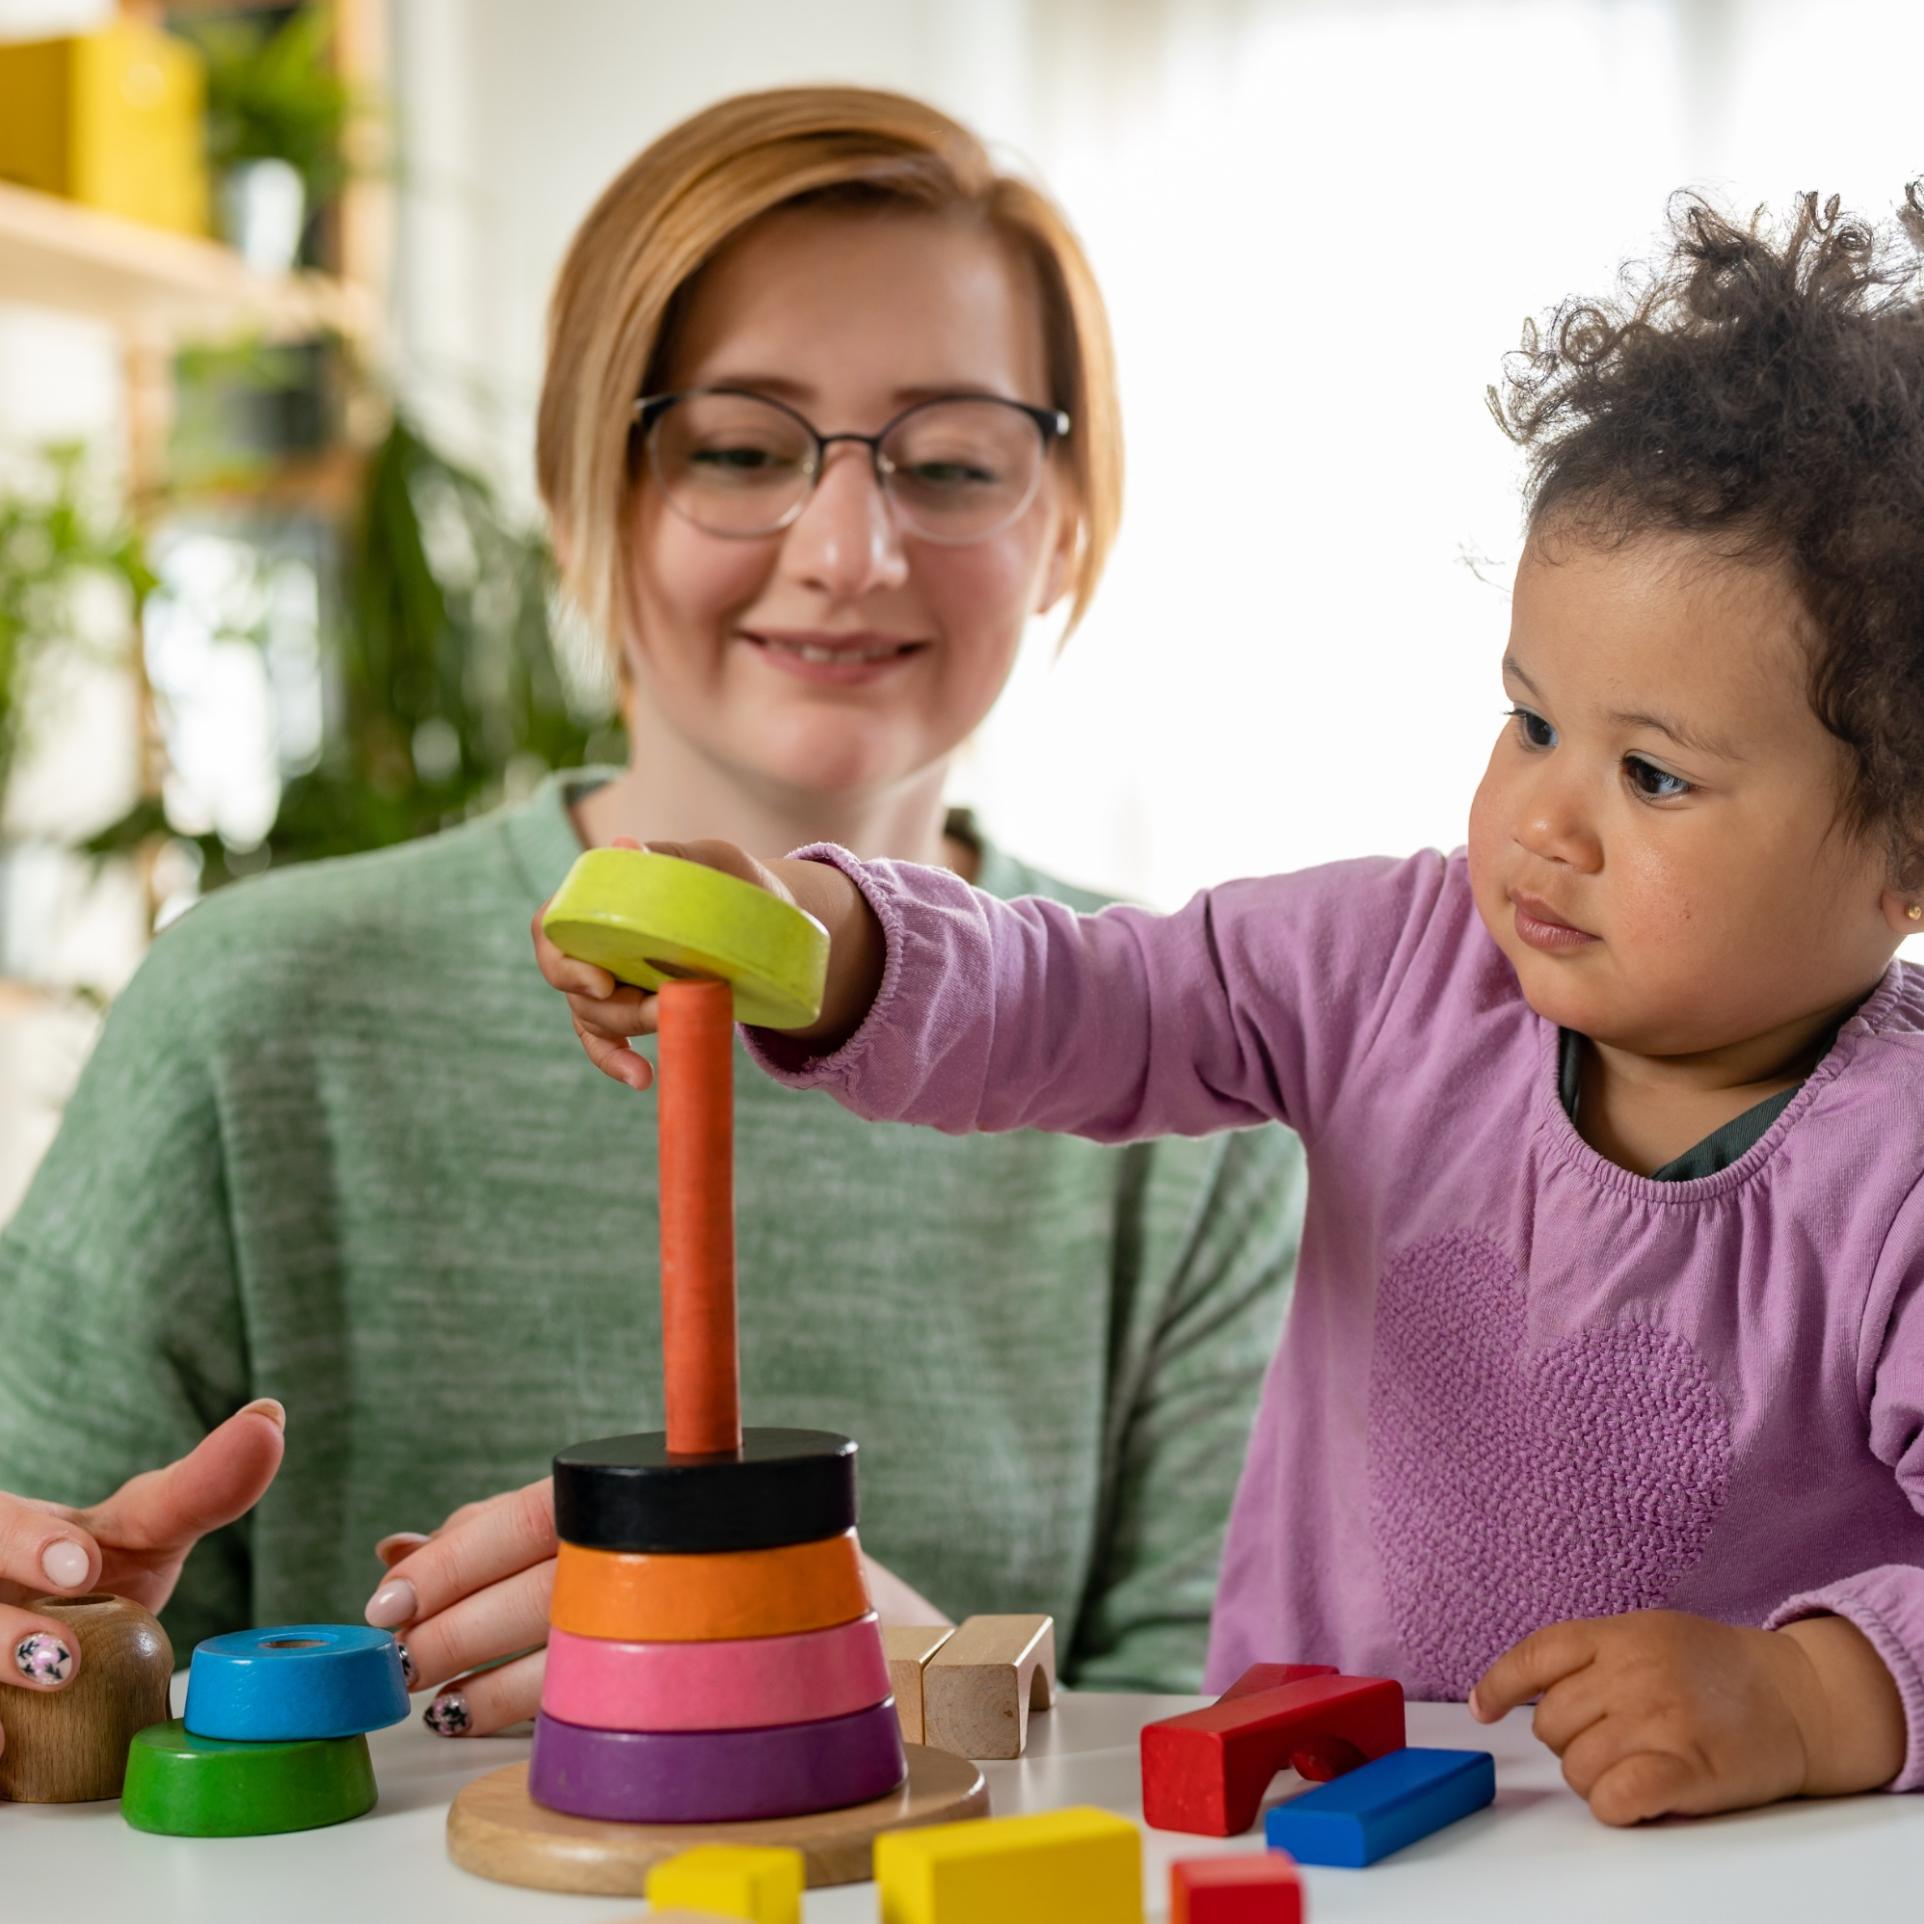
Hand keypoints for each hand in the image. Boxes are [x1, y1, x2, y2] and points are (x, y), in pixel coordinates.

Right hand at [0, 1399, 286, 1760]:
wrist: (52, 1639)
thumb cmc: (95, 1574)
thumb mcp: (146, 1527)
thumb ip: (202, 1484)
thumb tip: (271, 1415)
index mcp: (10, 1530)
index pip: (1, 1519)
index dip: (32, 1540)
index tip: (83, 1564)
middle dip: (9, 1612)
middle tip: (69, 1636)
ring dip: (0, 1664)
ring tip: (56, 1681)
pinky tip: (8, 1747)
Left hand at [367, 1479, 950, 1736]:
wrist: (846, 1609)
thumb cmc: (696, 1556)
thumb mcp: (598, 1519)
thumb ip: (497, 1531)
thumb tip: (396, 1547)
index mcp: (641, 1485)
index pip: (530, 1512)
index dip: (454, 1557)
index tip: (389, 1595)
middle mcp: (672, 1538)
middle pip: (536, 1589)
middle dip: (452, 1631)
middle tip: (398, 1660)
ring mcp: (700, 1605)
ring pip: (568, 1656)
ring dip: (487, 1690)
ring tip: (441, 1707)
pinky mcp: (721, 1670)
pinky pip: (610, 1702)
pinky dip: (540, 1720)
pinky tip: (496, 1726)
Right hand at [531, 835, 883, 1090]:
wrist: (769, 923)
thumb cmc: (734, 883)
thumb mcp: (712, 864)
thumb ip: (670, 859)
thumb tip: (623, 845)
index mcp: (601, 898)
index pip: (552, 925)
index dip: (562, 959)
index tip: (602, 982)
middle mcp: (594, 940)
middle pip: (571, 981)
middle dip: (615, 1006)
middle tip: (662, 1010)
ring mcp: (607, 979)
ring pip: (592, 1015)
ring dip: (629, 1030)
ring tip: (673, 1029)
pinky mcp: (628, 1012)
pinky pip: (606, 1043)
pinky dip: (617, 1062)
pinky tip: (641, 1077)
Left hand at [1470, 1607, 1906, 1824]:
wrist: (1799, 1697)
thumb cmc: (1718, 1669)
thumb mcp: (1649, 1633)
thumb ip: (1591, 1654)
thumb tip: (1522, 1687)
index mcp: (1618, 1634)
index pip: (1534, 1656)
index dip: (1499, 1685)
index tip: (1483, 1708)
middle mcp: (1633, 1672)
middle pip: (1551, 1723)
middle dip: (1569, 1741)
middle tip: (1612, 1741)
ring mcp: (1660, 1719)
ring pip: (1578, 1768)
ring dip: (1595, 1778)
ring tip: (1634, 1766)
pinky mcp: (1688, 1770)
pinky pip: (1615, 1798)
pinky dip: (1613, 1805)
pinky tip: (1633, 1797)